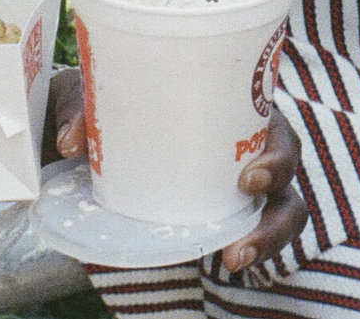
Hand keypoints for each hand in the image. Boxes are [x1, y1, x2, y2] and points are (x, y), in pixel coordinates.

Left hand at [49, 70, 308, 275]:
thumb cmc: (105, 105)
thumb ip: (82, 112)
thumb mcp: (91, 98)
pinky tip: (229, 262)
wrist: (88, 140)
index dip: (276, 149)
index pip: (273, 122)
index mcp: (230, 108)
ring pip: (281, 207)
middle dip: (278, 187)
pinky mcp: (221, 215)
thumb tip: (72, 141)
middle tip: (246, 196)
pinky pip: (251, 233)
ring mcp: (238, 186)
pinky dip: (250, 249)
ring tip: (237, 257)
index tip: (249, 174)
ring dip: (270, 233)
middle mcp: (245, 147)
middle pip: (287, 165)